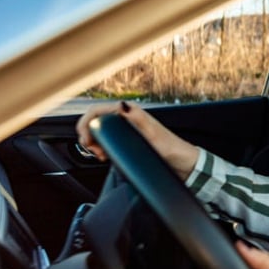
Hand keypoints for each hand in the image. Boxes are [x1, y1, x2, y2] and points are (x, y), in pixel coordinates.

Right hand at [75, 101, 198, 178]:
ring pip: (98, 131)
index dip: (86, 124)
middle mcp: (126, 117)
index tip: (87, 141)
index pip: (96, 111)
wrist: (182, 162)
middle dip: (88, 136)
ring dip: (94, 143)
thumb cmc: (171, 147)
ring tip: (101, 155)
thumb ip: (137, 119)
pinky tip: (106, 155)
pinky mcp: (126, 139)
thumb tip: (122, 106)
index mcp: (129, 111)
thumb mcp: (152, 134)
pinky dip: (101, 148)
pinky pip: (106, 140)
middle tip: (95, 152)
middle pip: (94, 121)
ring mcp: (125, 128)